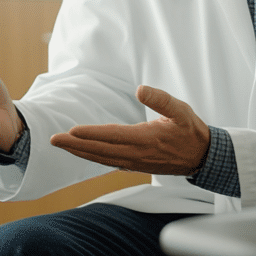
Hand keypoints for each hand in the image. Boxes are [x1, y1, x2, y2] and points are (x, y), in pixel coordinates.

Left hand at [50, 85, 210, 175]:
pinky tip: (82, 154)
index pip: (112, 136)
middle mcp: (137, 154)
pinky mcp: (135, 166)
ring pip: (102, 159)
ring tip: (62, 145)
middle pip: (100, 151)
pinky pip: (109, 163)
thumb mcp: (181, 110)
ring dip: (80, 153)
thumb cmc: (190, 130)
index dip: (91, 134)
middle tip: (53, 140)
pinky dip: (93, 159)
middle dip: (75, 145)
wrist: (202, 156)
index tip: (72, 130)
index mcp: (146, 139)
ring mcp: (135, 163)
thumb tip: (140, 89)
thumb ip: (160, 99)